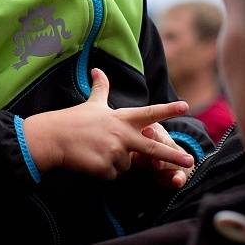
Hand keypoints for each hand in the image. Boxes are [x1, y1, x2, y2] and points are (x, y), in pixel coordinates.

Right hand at [22, 68, 194, 179]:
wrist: (54, 138)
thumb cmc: (73, 119)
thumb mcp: (91, 102)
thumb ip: (101, 88)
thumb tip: (97, 69)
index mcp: (122, 118)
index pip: (149, 113)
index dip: (168, 109)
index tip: (186, 106)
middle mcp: (122, 134)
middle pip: (153, 147)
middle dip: (173, 155)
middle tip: (190, 160)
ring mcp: (115, 152)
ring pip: (126, 165)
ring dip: (115, 163)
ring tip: (97, 151)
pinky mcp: (106, 167)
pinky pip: (113, 175)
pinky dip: (104, 172)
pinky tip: (91, 161)